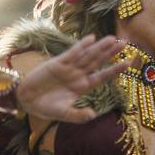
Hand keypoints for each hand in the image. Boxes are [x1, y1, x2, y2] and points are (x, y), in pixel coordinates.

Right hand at [14, 35, 128, 122]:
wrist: (26, 100)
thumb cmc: (45, 107)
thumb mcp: (64, 114)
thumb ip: (78, 115)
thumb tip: (93, 114)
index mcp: (82, 87)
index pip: (102, 76)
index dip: (115, 70)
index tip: (128, 63)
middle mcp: (77, 75)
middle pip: (97, 62)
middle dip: (110, 53)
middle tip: (124, 43)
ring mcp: (68, 68)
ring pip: (87, 56)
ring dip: (99, 47)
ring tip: (113, 39)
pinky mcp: (57, 63)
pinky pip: (71, 53)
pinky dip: (80, 46)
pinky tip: (91, 39)